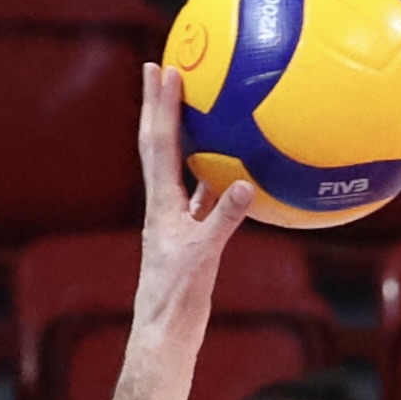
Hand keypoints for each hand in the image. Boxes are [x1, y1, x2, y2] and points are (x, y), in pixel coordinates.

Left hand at [132, 58, 248, 292]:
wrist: (165, 331)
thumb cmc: (178, 297)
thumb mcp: (202, 256)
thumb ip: (223, 219)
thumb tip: (243, 183)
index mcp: (161, 203)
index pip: (159, 144)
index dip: (161, 106)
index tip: (164, 69)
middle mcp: (162, 203)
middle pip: (157, 143)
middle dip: (158, 104)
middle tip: (161, 68)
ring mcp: (175, 218)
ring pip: (176, 164)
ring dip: (180, 132)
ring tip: (189, 103)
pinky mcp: (190, 235)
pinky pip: (202, 194)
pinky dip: (213, 174)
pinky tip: (230, 167)